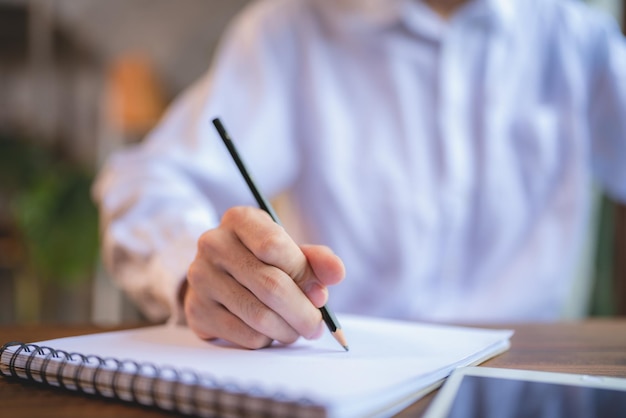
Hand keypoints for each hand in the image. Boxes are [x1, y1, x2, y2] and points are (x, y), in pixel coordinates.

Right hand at [184, 206, 344, 348]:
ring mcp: (201, 277)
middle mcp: (214, 243)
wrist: (216, 276)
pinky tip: (270, 332)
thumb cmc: (260, 260)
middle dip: (303, 312)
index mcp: (239, 219)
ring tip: (296, 331)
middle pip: (270, 284)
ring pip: (258, 315)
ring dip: (287, 330)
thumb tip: (336, 273)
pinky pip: (244, 334)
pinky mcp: (197, 309)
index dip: (303, 273)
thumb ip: (315, 259)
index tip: (320, 293)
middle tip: (316, 326)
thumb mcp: (287, 250)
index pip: (274, 245)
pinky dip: (266, 339)